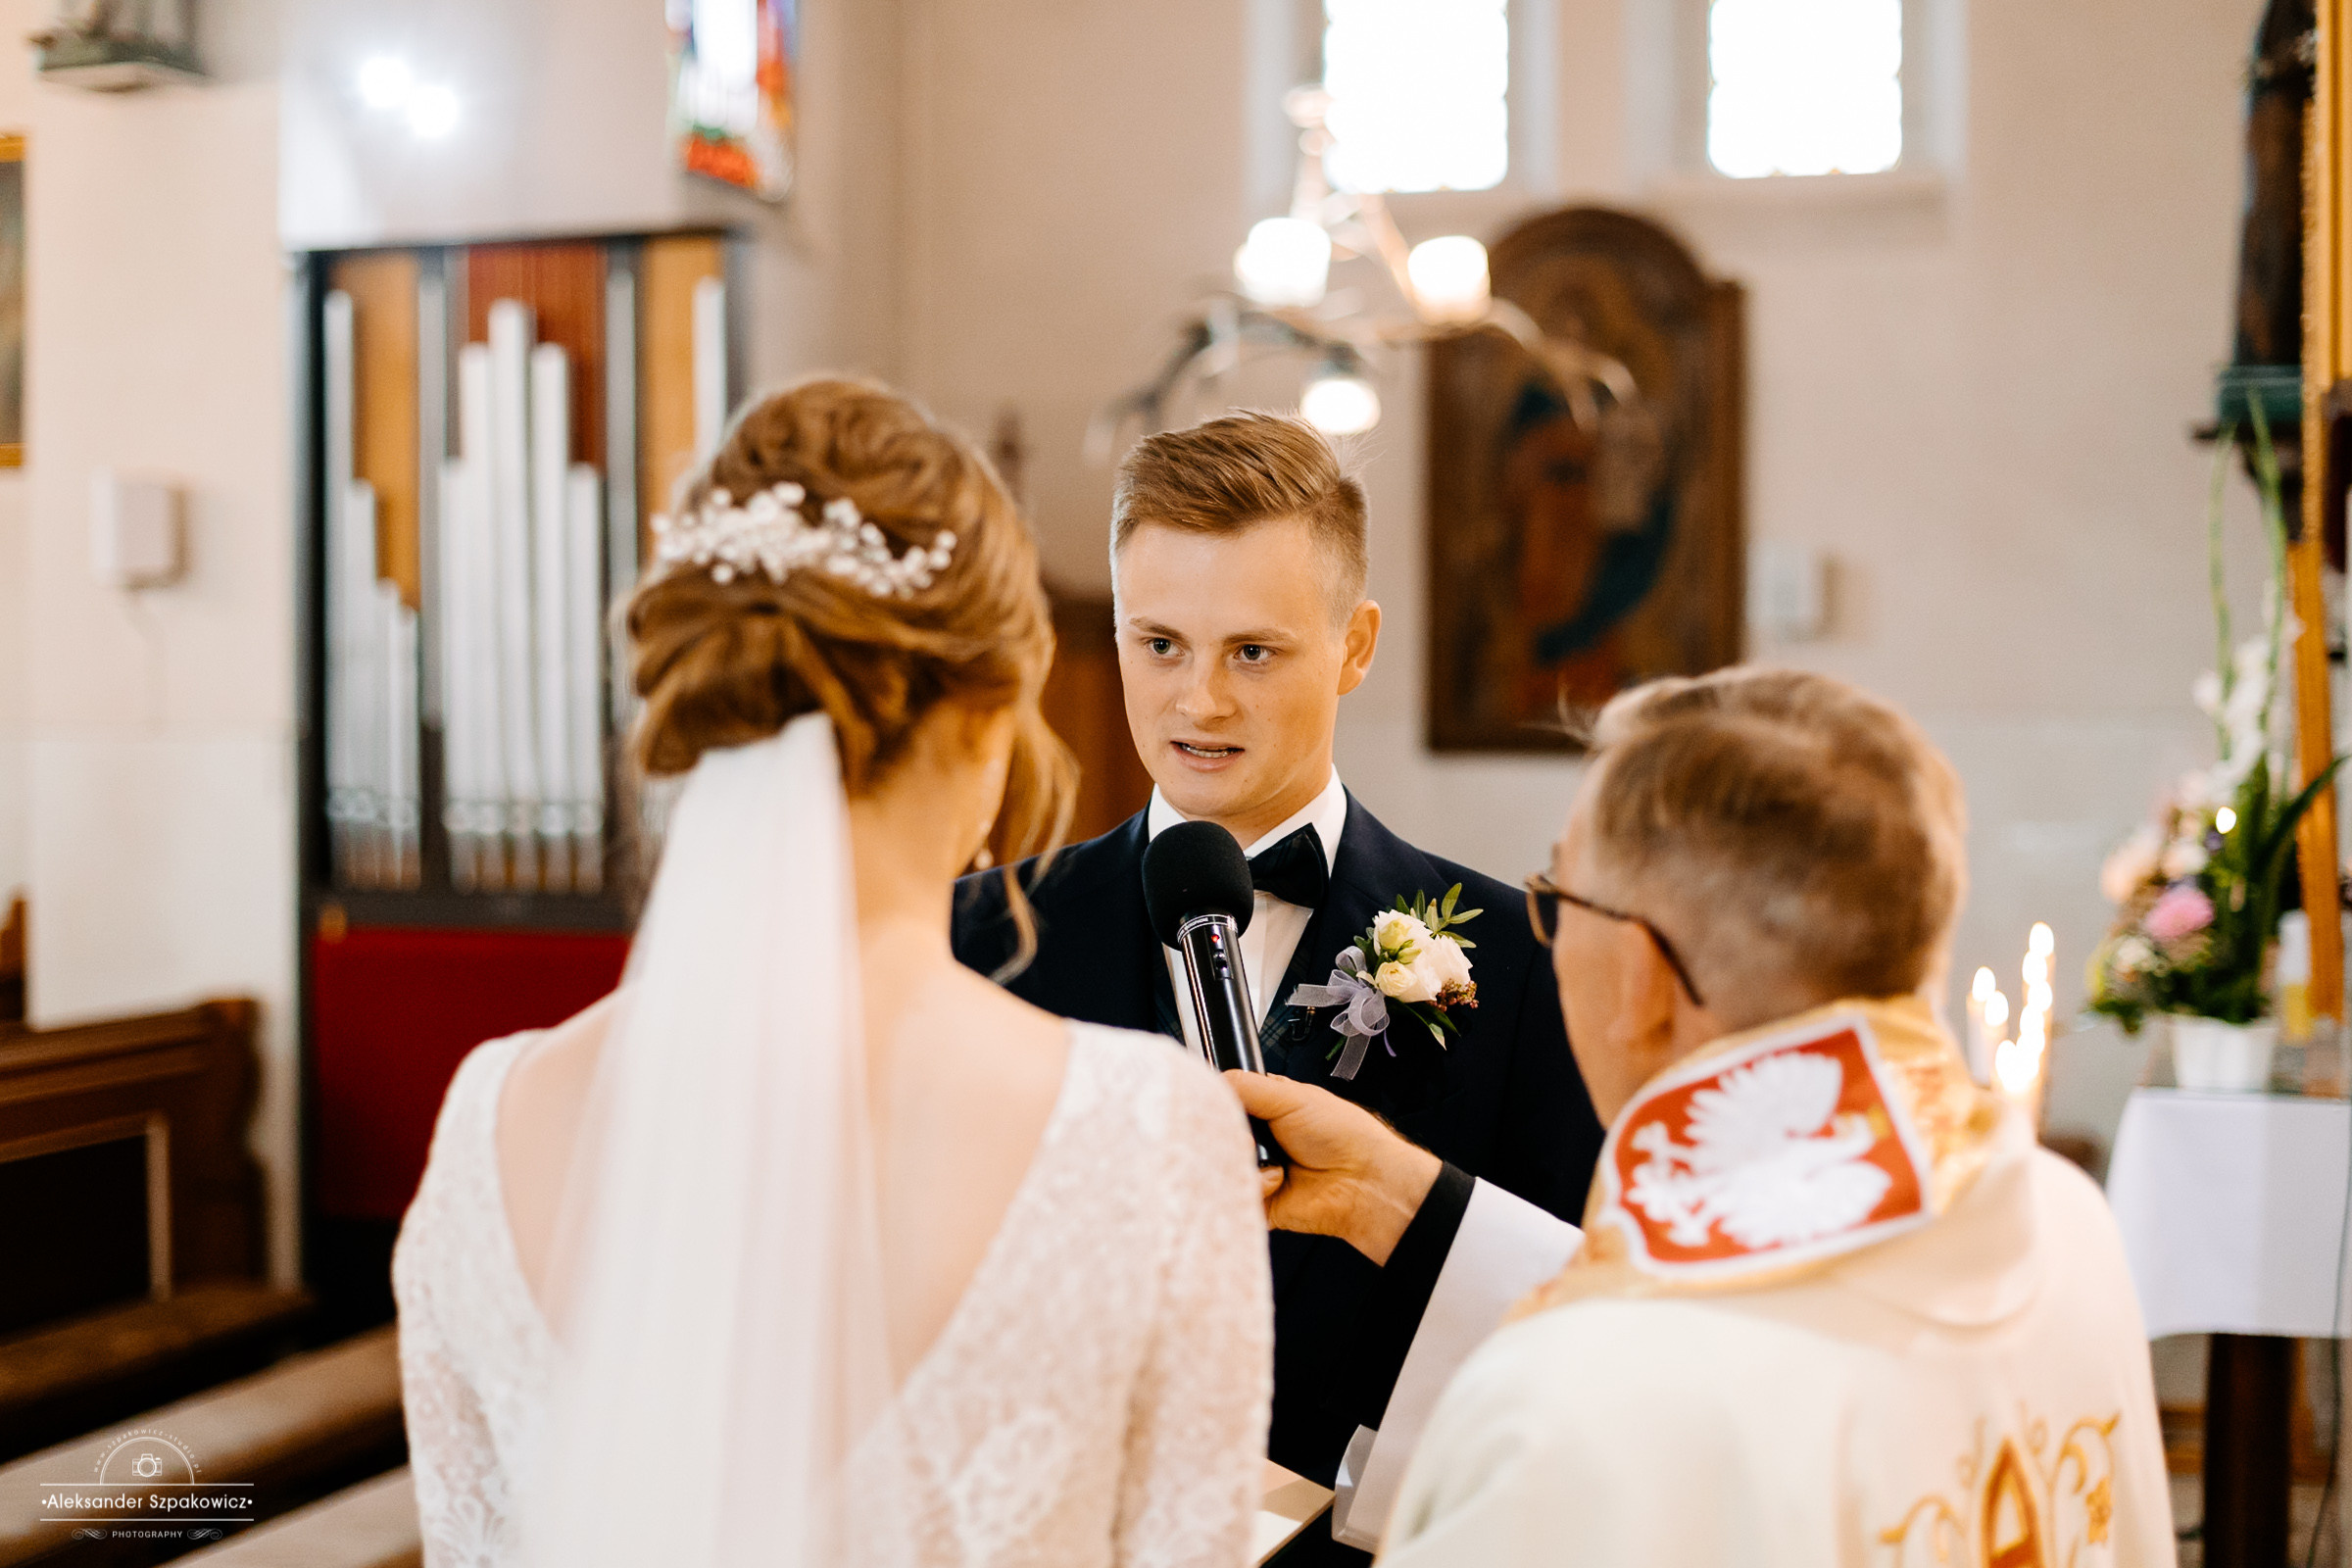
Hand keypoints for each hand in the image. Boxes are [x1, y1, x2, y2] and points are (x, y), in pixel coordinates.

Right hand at [1225, 1071, 1441, 1265]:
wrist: (1365, 1182)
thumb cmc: (1344, 1136)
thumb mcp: (1292, 1096)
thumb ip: (1245, 1085)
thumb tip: (1209, 1084)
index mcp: (1264, 1108)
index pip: (1221, 1102)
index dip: (1216, 1105)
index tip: (1216, 1107)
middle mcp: (1258, 1139)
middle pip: (1213, 1136)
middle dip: (1228, 1136)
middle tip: (1250, 1136)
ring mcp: (1256, 1171)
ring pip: (1218, 1167)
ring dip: (1240, 1162)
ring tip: (1270, 1160)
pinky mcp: (1257, 1203)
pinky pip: (1233, 1196)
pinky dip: (1253, 1188)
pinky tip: (1277, 1181)